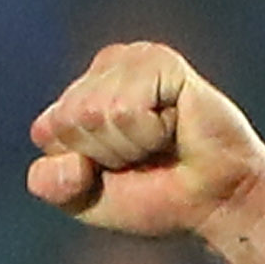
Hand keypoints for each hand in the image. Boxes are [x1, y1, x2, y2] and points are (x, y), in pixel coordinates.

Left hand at [26, 43, 264, 237]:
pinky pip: (126, 109)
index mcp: (80, 94)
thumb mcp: (85, 201)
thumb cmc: (157, 197)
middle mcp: (104, 68)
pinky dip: (149, 133)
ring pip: (94, 114)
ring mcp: (133, 59)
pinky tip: (176, 128)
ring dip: (130, 146)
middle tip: (146, 157)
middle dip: (106, 155)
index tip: (117, 171)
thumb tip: (67, 155)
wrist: (217, 204)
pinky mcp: (161, 61)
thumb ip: (49, 183)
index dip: (79, 168)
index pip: (47, 131)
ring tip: (162, 144)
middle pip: (68, 121)